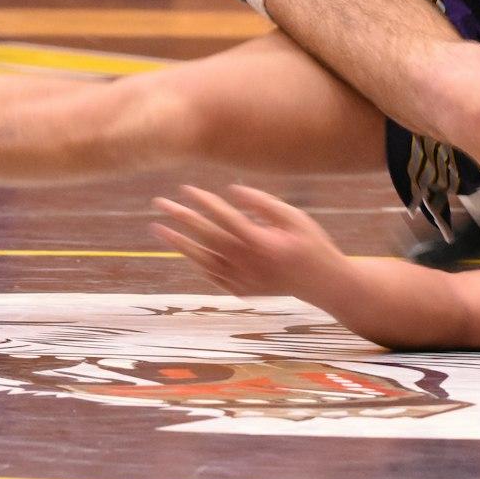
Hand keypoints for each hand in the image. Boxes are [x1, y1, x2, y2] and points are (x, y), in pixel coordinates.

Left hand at [150, 184, 345, 297]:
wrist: (322, 284)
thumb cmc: (310, 244)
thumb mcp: (295, 217)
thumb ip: (263, 203)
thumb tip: (233, 190)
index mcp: (260, 241)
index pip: (223, 216)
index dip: (203, 200)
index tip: (185, 188)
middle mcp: (246, 262)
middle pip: (205, 235)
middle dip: (181, 217)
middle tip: (158, 203)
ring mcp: (241, 279)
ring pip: (201, 258)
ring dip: (178, 242)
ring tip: (157, 228)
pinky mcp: (240, 290)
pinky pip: (210, 275)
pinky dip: (195, 261)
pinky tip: (184, 249)